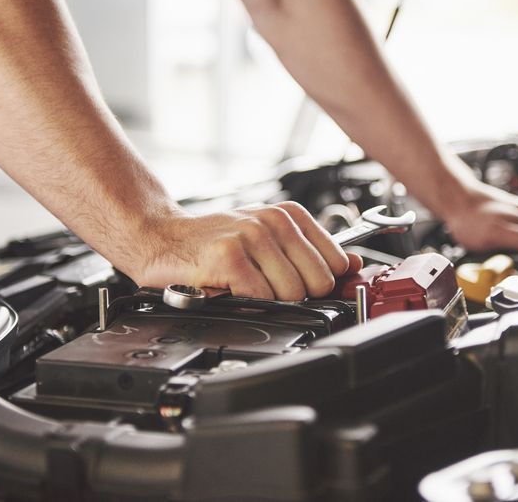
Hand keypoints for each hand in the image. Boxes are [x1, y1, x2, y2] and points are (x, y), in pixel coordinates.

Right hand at [135, 202, 361, 299]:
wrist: (162, 239)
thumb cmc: (214, 244)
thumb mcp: (269, 240)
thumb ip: (313, 253)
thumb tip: (355, 265)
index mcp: (290, 215)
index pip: (336, 263)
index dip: (320, 284)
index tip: (300, 286)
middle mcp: (274, 221)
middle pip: (318, 282)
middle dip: (296, 296)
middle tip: (266, 287)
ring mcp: (252, 236)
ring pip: (292, 293)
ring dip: (268, 300)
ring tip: (246, 286)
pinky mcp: (230, 257)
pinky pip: (261, 297)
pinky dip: (247, 303)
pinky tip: (232, 290)